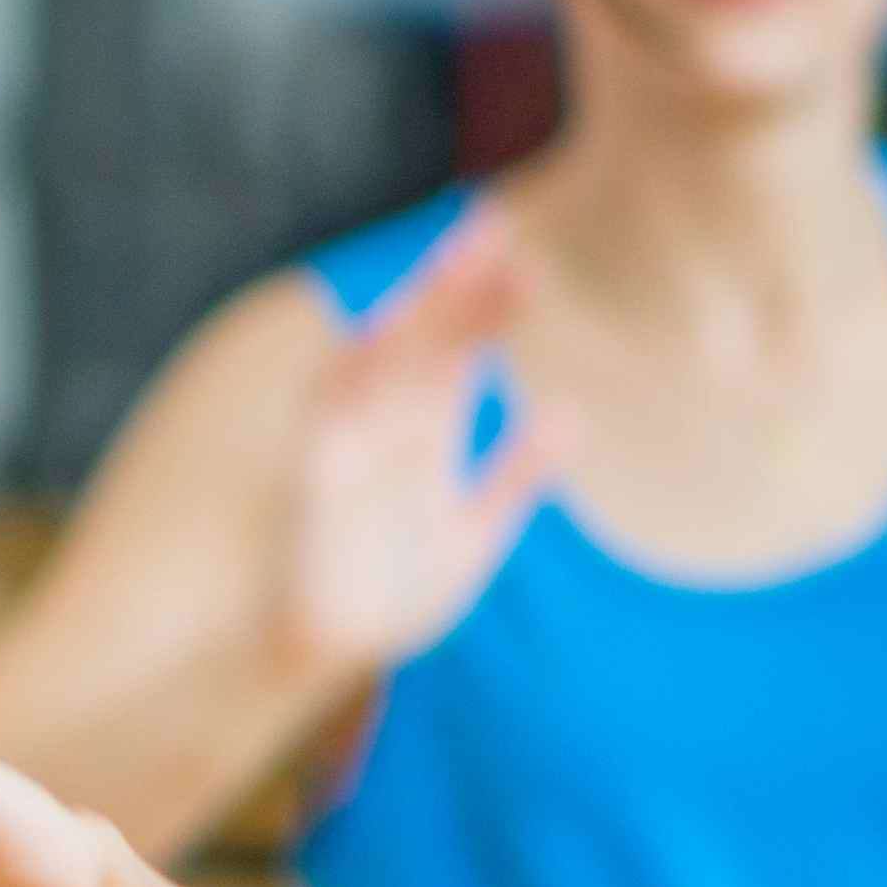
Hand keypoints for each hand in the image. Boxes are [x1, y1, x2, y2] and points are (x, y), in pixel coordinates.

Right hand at [277, 210, 565, 684]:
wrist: (325, 656)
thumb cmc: (391, 595)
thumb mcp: (473, 533)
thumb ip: (517, 475)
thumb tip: (572, 414)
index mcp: (423, 431)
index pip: (454, 347)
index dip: (481, 298)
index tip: (519, 247)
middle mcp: (385, 427)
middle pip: (421, 339)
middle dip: (454, 287)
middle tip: (494, 230)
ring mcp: (347, 449)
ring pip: (382, 365)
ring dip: (418, 320)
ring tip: (457, 276)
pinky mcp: (315, 482)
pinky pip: (333, 420)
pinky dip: (356, 379)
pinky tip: (380, 336)